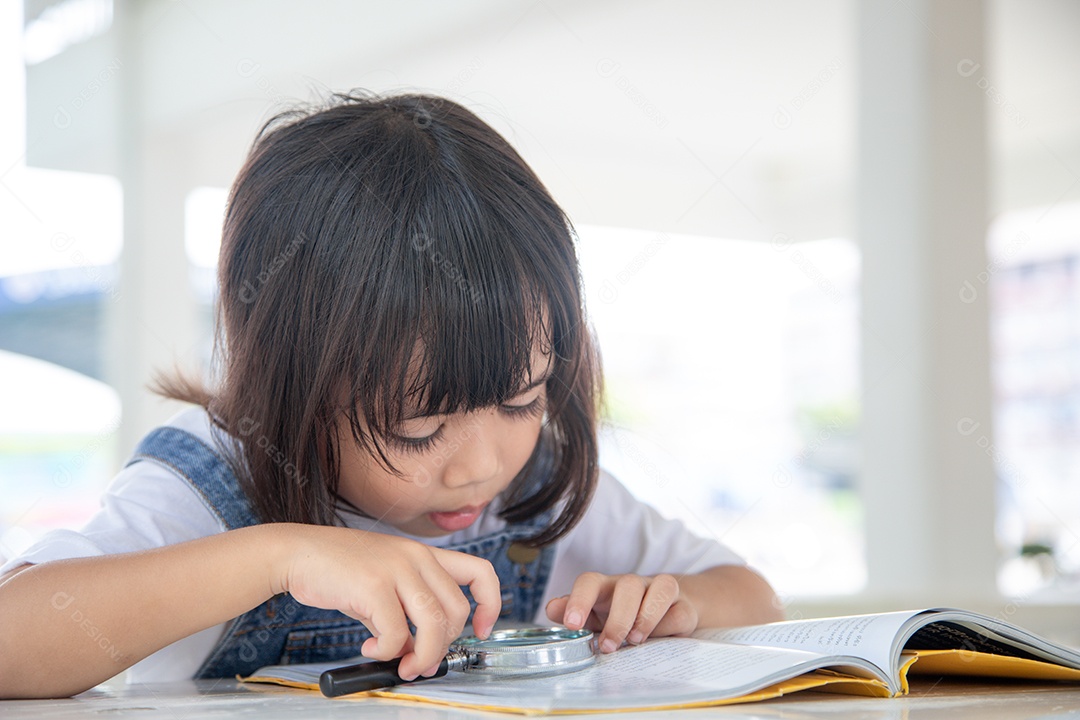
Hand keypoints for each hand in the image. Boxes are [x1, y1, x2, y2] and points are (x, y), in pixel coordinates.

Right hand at [270, 523, 499, 679]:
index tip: (481, 629)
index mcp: (425, 554)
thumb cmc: (339, 571)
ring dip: (422, 656)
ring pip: (434, 624)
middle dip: (443, 647)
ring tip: (401, 665)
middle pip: (457, 611)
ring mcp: (397, 568)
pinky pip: (397, 634)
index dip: (490, 604)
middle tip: (420, 663)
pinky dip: (387, 652)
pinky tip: (369, 648)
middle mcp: (417, 557)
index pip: (480, 571)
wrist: (298, 553)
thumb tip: (418, 655)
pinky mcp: (374, 585)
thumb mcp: (383, 589)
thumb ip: (406, 617)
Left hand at [545, 572, 696, 653]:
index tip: (571, 624)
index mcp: (606, 587)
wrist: (665, 610)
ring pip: (661, 587)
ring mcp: (660, 592)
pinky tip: (660, 641)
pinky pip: (681, 611)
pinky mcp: (684, 607)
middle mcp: (634, 585)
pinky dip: (669, 627)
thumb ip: (573, 613)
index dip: (579, 600)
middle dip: (618, 617)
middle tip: (608, 646)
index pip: (590, 581)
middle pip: (628, 585)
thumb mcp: (594, 617)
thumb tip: (551, 609)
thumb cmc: (621, 615)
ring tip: (635, 641)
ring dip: (647, 616)